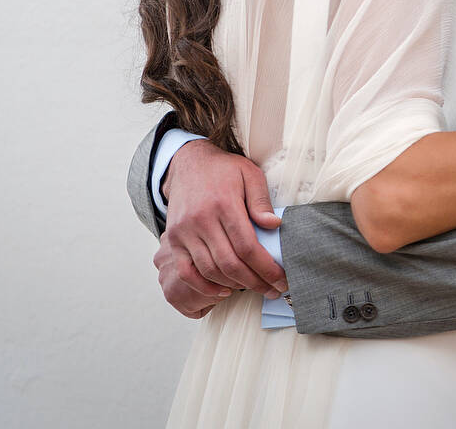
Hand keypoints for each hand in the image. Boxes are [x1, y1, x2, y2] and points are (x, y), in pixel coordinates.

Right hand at [156, 139, 288, 304]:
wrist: (187, 164)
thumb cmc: (224, 170)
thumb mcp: (249, 174)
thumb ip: (261, 200)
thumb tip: (275, 225)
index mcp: (223, 204)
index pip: (247, 246)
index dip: (266, 268)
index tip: (281, 279)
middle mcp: (201, 220)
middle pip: (230, 263)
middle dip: (255, 282)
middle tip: (272, 291)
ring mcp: (184, 232)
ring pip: (210, 271)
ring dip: (234, 286)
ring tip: (254, 289)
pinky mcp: (173, 240)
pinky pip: (186, 272)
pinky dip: (204, 286)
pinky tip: (223, 290)